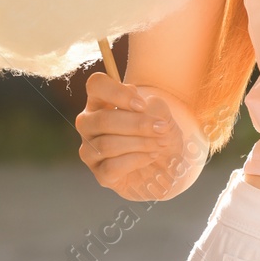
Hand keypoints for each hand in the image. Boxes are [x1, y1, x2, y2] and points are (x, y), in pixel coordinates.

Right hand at [75, 71, 201, 201]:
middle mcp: (90, 125)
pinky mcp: (101, 175)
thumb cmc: (160, 132)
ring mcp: (91, 151)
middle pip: (102, 120)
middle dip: (137, 124)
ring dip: (140, 143)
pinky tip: (151, 156)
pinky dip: (137, 159)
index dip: (117, 93)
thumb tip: (142, 110)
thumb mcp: (163, 114)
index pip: (96, 85)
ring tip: (161, 143)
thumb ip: (153, 107)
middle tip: (161, 128)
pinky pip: (112, 166)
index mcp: (101, 102)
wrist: (169, 162)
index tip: (141, 104)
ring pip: (107, 144)